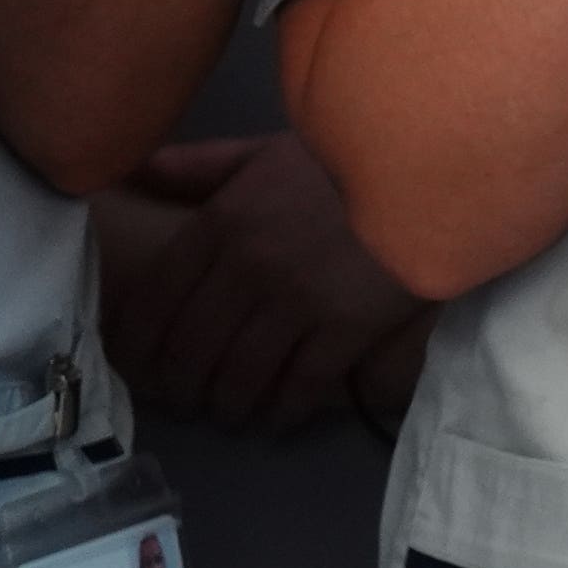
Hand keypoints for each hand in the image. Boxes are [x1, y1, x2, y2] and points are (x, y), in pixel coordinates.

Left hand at [94, 131, 430, 432]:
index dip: (139, 344)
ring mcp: (297, 303)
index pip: (156, 300)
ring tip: (230, 413)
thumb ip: (200, 166)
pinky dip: (284, 409)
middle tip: (186, 399)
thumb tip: (136, 173)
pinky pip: (302, 384)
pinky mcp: (346, 329)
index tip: (138, 366)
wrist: (432, 172)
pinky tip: (279, 417)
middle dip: (182, 383)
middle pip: (192, 347)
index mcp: (220, 224)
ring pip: (241, 374)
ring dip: (229, 403)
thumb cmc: (347, 161)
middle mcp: (247, 269)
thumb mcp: (266, 151)